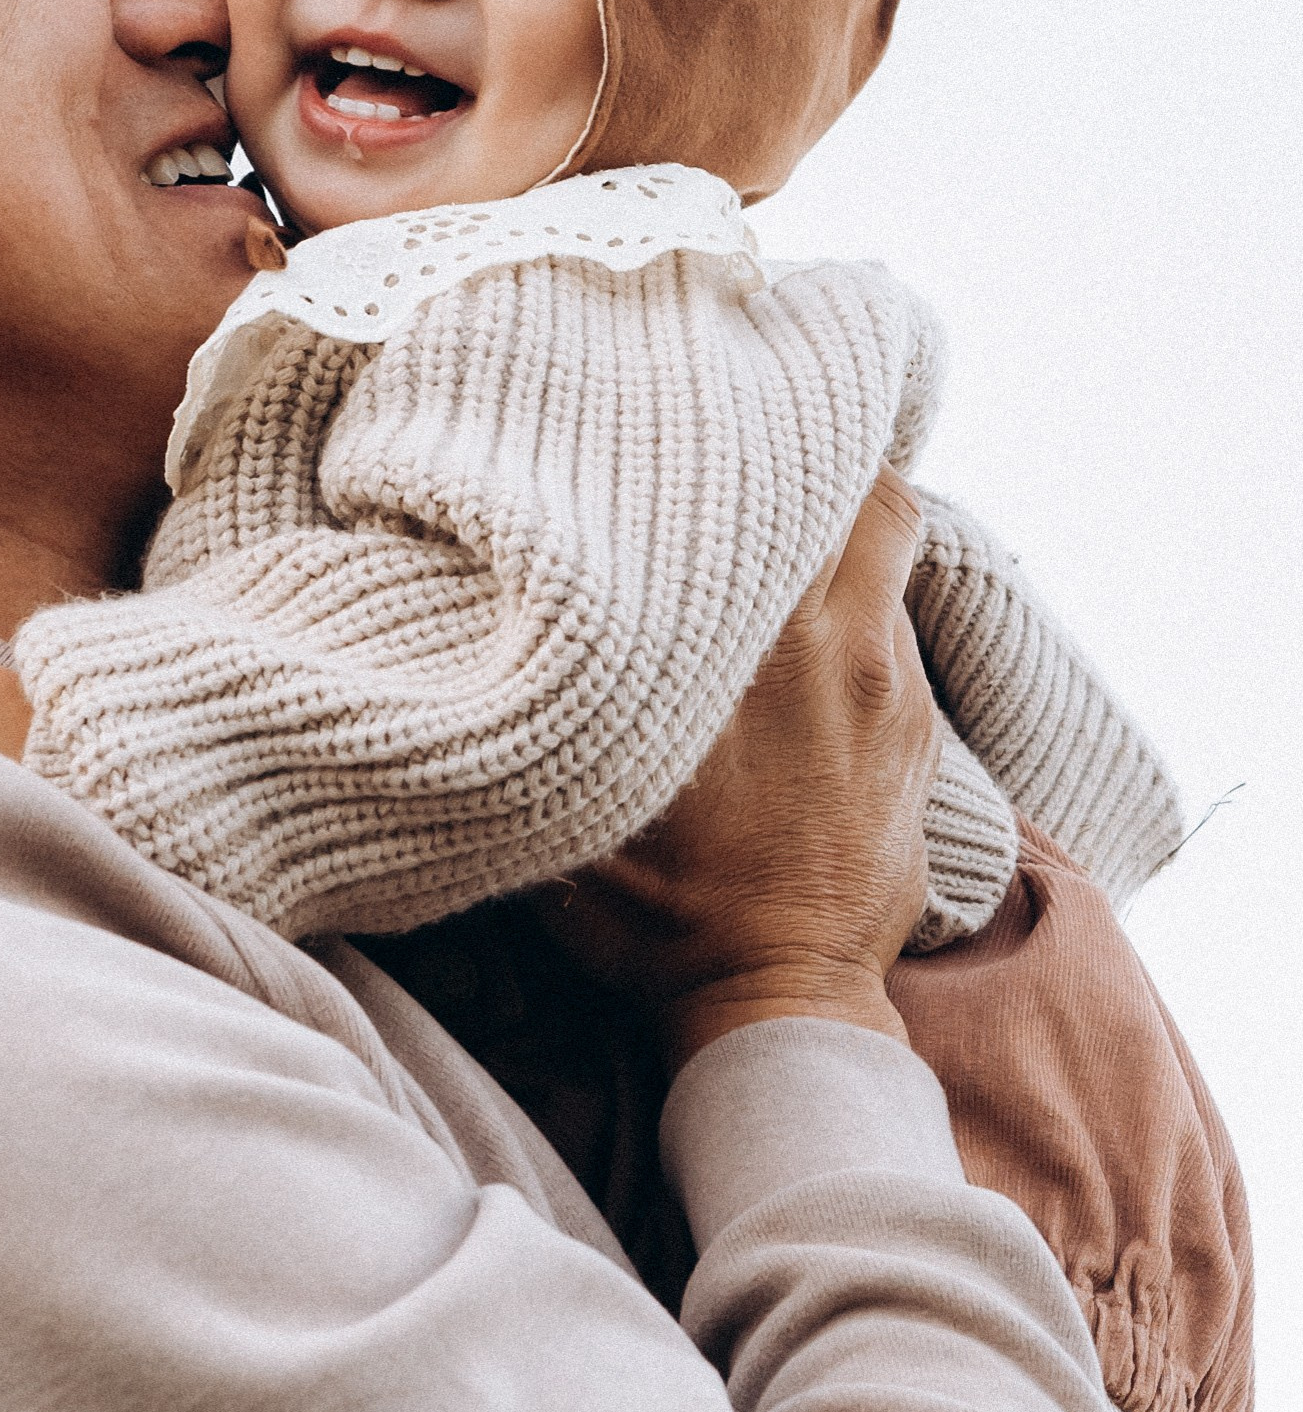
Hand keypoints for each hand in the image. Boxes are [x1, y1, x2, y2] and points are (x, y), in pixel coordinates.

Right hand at [539, 469, 938, 1074]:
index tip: (705, 410)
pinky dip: (859, 596)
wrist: (778, 1001)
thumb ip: (564, 698)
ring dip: (846, 522)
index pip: (782, 486)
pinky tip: (808, 619)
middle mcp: (835, 643)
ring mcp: (889, 684)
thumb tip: (495, 612)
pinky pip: (897, 618)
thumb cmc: (659, 912)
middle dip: (820, 457)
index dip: (751, 433)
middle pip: (869, 489)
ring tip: (786, 514)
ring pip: (892, 544)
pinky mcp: (916, 728)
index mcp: (752, 642)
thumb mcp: (579, 799)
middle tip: (761, 440)